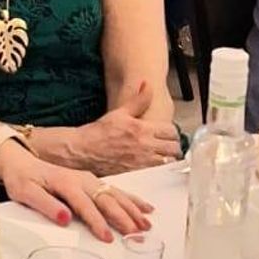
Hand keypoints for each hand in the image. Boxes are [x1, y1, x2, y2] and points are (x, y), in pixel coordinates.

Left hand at [0, 143, 152, 243]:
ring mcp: (88, 179)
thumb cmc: (22, 178)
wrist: (20, 161)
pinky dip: (132, 199)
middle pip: (106, 199)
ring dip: (132, 209)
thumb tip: (64, 218)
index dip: (97, 222)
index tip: (107, 237)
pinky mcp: (91, 181)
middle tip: (137, 234)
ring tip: (146, 225)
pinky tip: (145, 207)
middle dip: (123, 217)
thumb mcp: (25, 192)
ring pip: (115, 194)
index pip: (85, 205)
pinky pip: (115, 190)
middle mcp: (81, 179)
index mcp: (65, 183)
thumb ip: (45, 205)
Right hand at [66, 80, 180, 172]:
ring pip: (169, 162)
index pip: (172, 131)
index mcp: (143, 129)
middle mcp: (145, 146)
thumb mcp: (119, 112)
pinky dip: (159, 170)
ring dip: (168, 159)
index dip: (172, 131)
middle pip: (174, 148)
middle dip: (173, 146)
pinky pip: (158, 173)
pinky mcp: (138, 174)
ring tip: (162, 156)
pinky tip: (153, 167)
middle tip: (167, 145)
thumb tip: (147, 85)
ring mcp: (142, 162)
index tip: (167, 133)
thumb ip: (138, 100)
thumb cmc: (99, 132)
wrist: (83, 151)